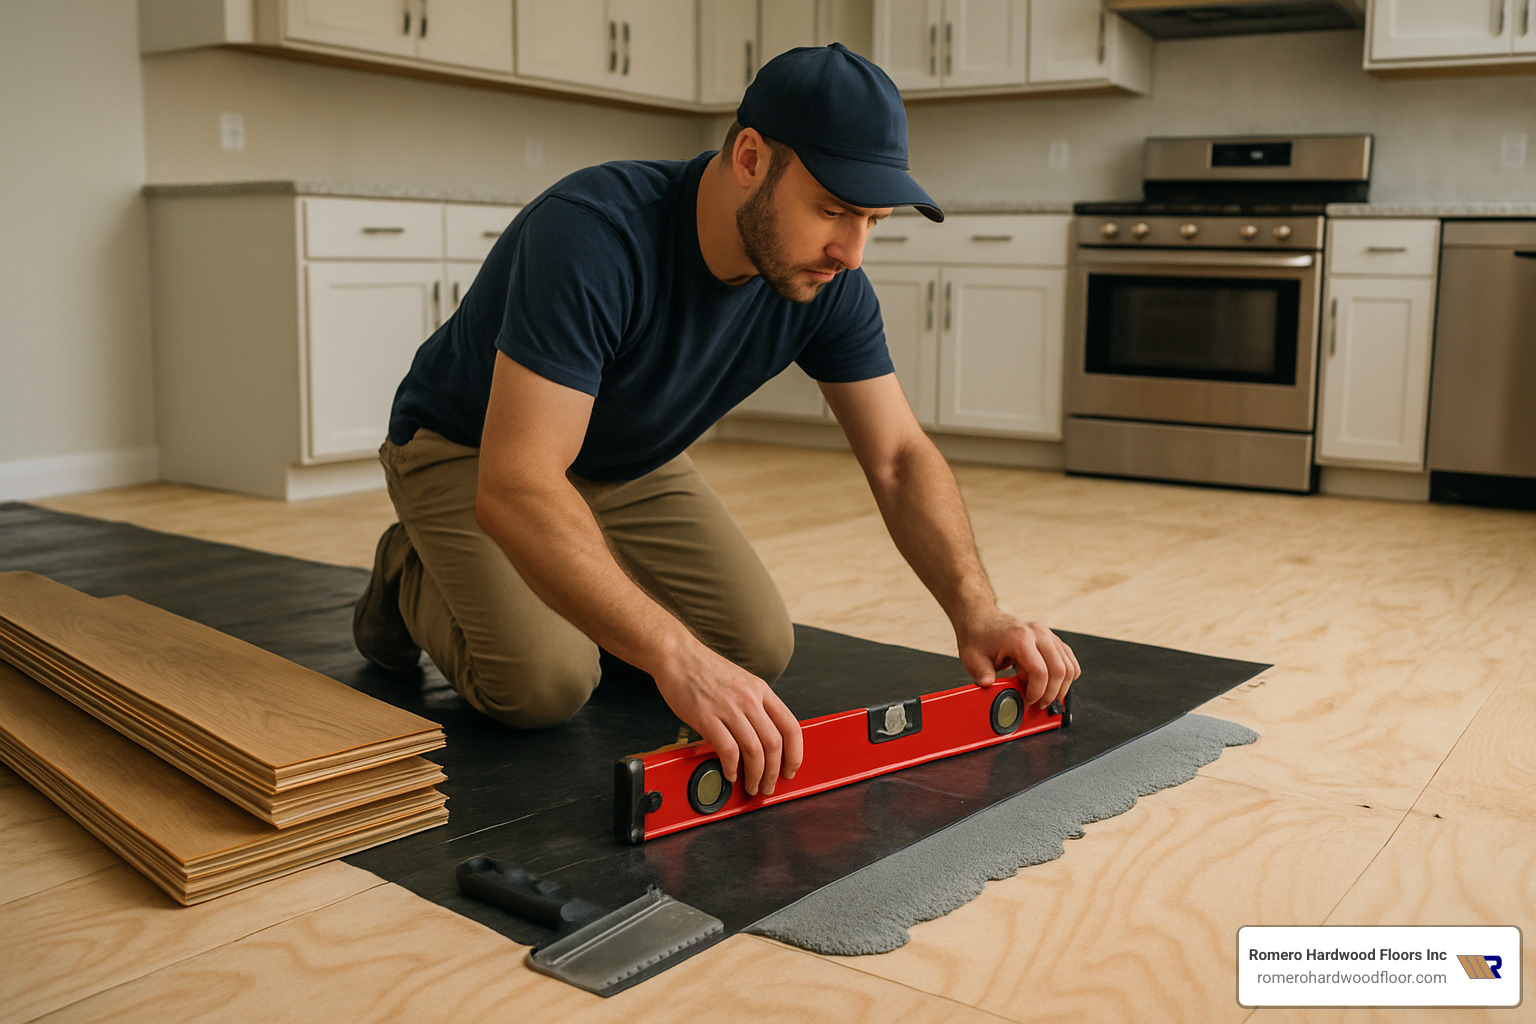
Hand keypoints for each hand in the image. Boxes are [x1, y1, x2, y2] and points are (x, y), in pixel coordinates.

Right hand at [651, 642, 803, 798]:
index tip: (790, 769)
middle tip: (768, 785)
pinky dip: (732, 768)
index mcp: (761, 690)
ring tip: (751, 785)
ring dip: (755, 775)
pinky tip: (730, 774)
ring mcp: (728, 707)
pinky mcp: (706, 717)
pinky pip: (728, 750)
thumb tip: (762, 737)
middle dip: (774, 772)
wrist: (677, 655)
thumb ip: (754, 705)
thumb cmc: (705, 669)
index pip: (790, 726)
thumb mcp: (741, 682)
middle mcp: (749, 698)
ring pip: (754, 750)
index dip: (795, 753)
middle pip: (774, 743)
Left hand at [957, 611, 1079, 709]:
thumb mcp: (973, 658)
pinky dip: (1066, 676)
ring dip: (1061, 687)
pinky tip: (1053, 684)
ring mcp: (1047, 634)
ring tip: (1046, 697)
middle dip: (1051, 694)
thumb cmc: (979, 637)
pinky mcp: (1052, 639)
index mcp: (1020, 638)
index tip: (1028, 701)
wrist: (983, 619)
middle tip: (1039, 704)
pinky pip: (1069, 660)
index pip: (1040, 671)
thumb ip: (982, 674)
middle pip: (1059, 670)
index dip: (1037, 692)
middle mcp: (1038, 633)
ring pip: (1069, 666)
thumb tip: (988, 687)